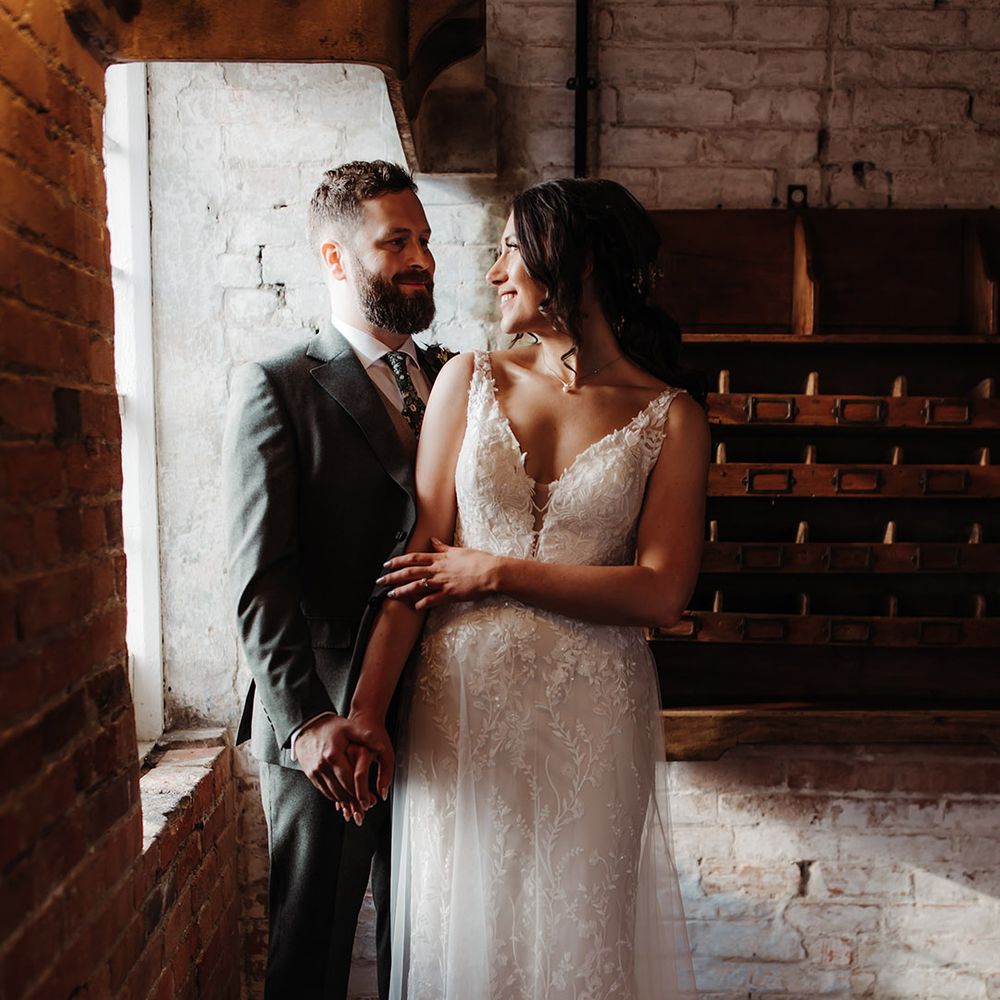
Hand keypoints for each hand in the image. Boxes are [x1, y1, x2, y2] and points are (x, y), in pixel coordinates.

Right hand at [294, 714, 391, 819]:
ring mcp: (315, 771)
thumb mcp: (350, 727)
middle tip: (364, 811)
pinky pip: (324, 791)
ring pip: (332, 794)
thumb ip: (366, 737)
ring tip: (356, 810)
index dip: (360, 793)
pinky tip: (343, 800)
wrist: (307, 725)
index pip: (349, 780)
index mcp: (333, 755)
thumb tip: (380, 746)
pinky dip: (334, 798)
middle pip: (340, 791)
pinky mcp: (311, 774)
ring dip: (345, 803)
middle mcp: (322, 766)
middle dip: (354, 803)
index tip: (369, 802)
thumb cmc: (330, 727)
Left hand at [377, 538, 498, 609]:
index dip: (398, 561)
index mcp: (439, 558)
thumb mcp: (458, 550)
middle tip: (380, 581)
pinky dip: (423, 603)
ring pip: (417, 585)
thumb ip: (442, 547)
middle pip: (410, 572)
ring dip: (402, 590)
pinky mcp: (450, 594)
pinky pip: (433, 599)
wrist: (491, 572)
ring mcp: (443, 582)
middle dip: (393, 576)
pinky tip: (415, 607)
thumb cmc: (478, 560)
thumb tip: (432, 540)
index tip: (387, 564)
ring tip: (391, 594)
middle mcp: (438, 570)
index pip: (414, 558)